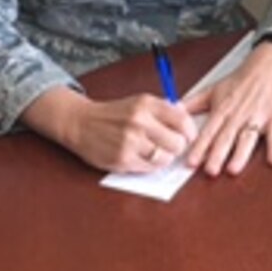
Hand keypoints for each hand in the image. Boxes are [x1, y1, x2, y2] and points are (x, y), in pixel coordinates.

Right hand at [21, 86, 195, 174]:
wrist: (81, 123)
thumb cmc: (114, 114)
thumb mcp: (138, 102)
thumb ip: (164, 109)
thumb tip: (187, 115)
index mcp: (146, 104)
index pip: (183, 120)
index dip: (190, 132)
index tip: (188, 136)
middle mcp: (139, 121)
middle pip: (178, 143)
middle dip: (178, 147)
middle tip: (171, 146)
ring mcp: (130, 142)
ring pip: (165, 159)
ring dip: (164, 158)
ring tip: (155, 152)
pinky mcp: (122, 159)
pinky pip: (150, 168)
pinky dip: (150, 165)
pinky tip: (142, 157)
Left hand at [182, 40, 271, 175]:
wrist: (268, 65)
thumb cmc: (241, 80)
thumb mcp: (213, 89)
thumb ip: (192, 103)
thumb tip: (172, 108)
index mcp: (223, 109)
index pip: (209, 131)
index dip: (199, 147)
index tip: (191, 162)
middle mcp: (239, 115)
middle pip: (226, 137)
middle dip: (217, 155)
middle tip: (209, 171)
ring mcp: (257, 117)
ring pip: (248, 138)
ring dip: (241, 154)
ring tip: (233, 169)